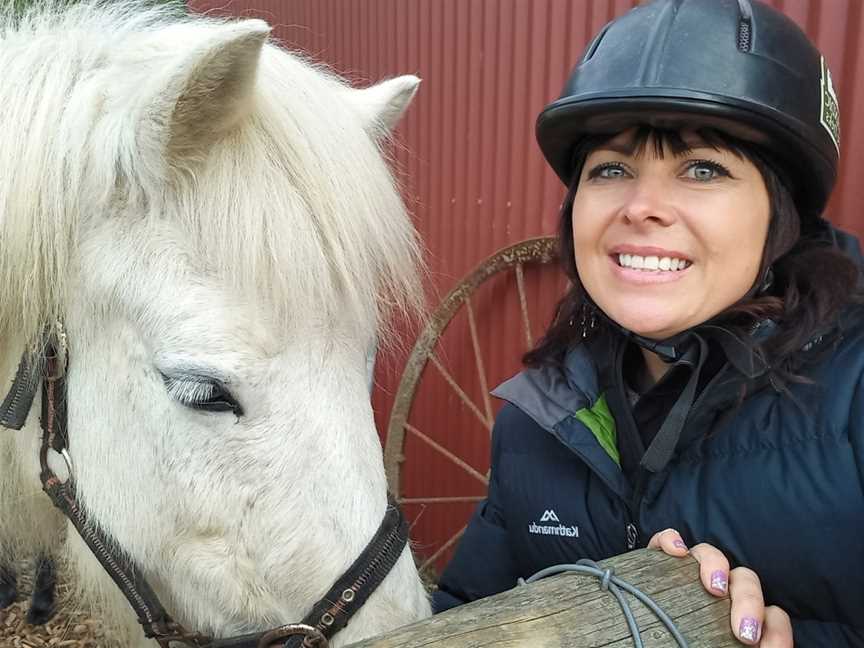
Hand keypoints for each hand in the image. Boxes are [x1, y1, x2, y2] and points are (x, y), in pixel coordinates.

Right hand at [648, 529, 791, 646]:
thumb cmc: (694, 645)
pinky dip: (671, 540)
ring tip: (714, 587)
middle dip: (749, 601)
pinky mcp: (661, 564)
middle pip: (744, 580)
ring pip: (709, 554)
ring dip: (716, 566)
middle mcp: (721, 591)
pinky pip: (666, 541)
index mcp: (742, 617)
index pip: (772, 615)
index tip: (760, 646)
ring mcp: (691, 573)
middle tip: (744, 633)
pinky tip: (676, 551)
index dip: (775, 629)